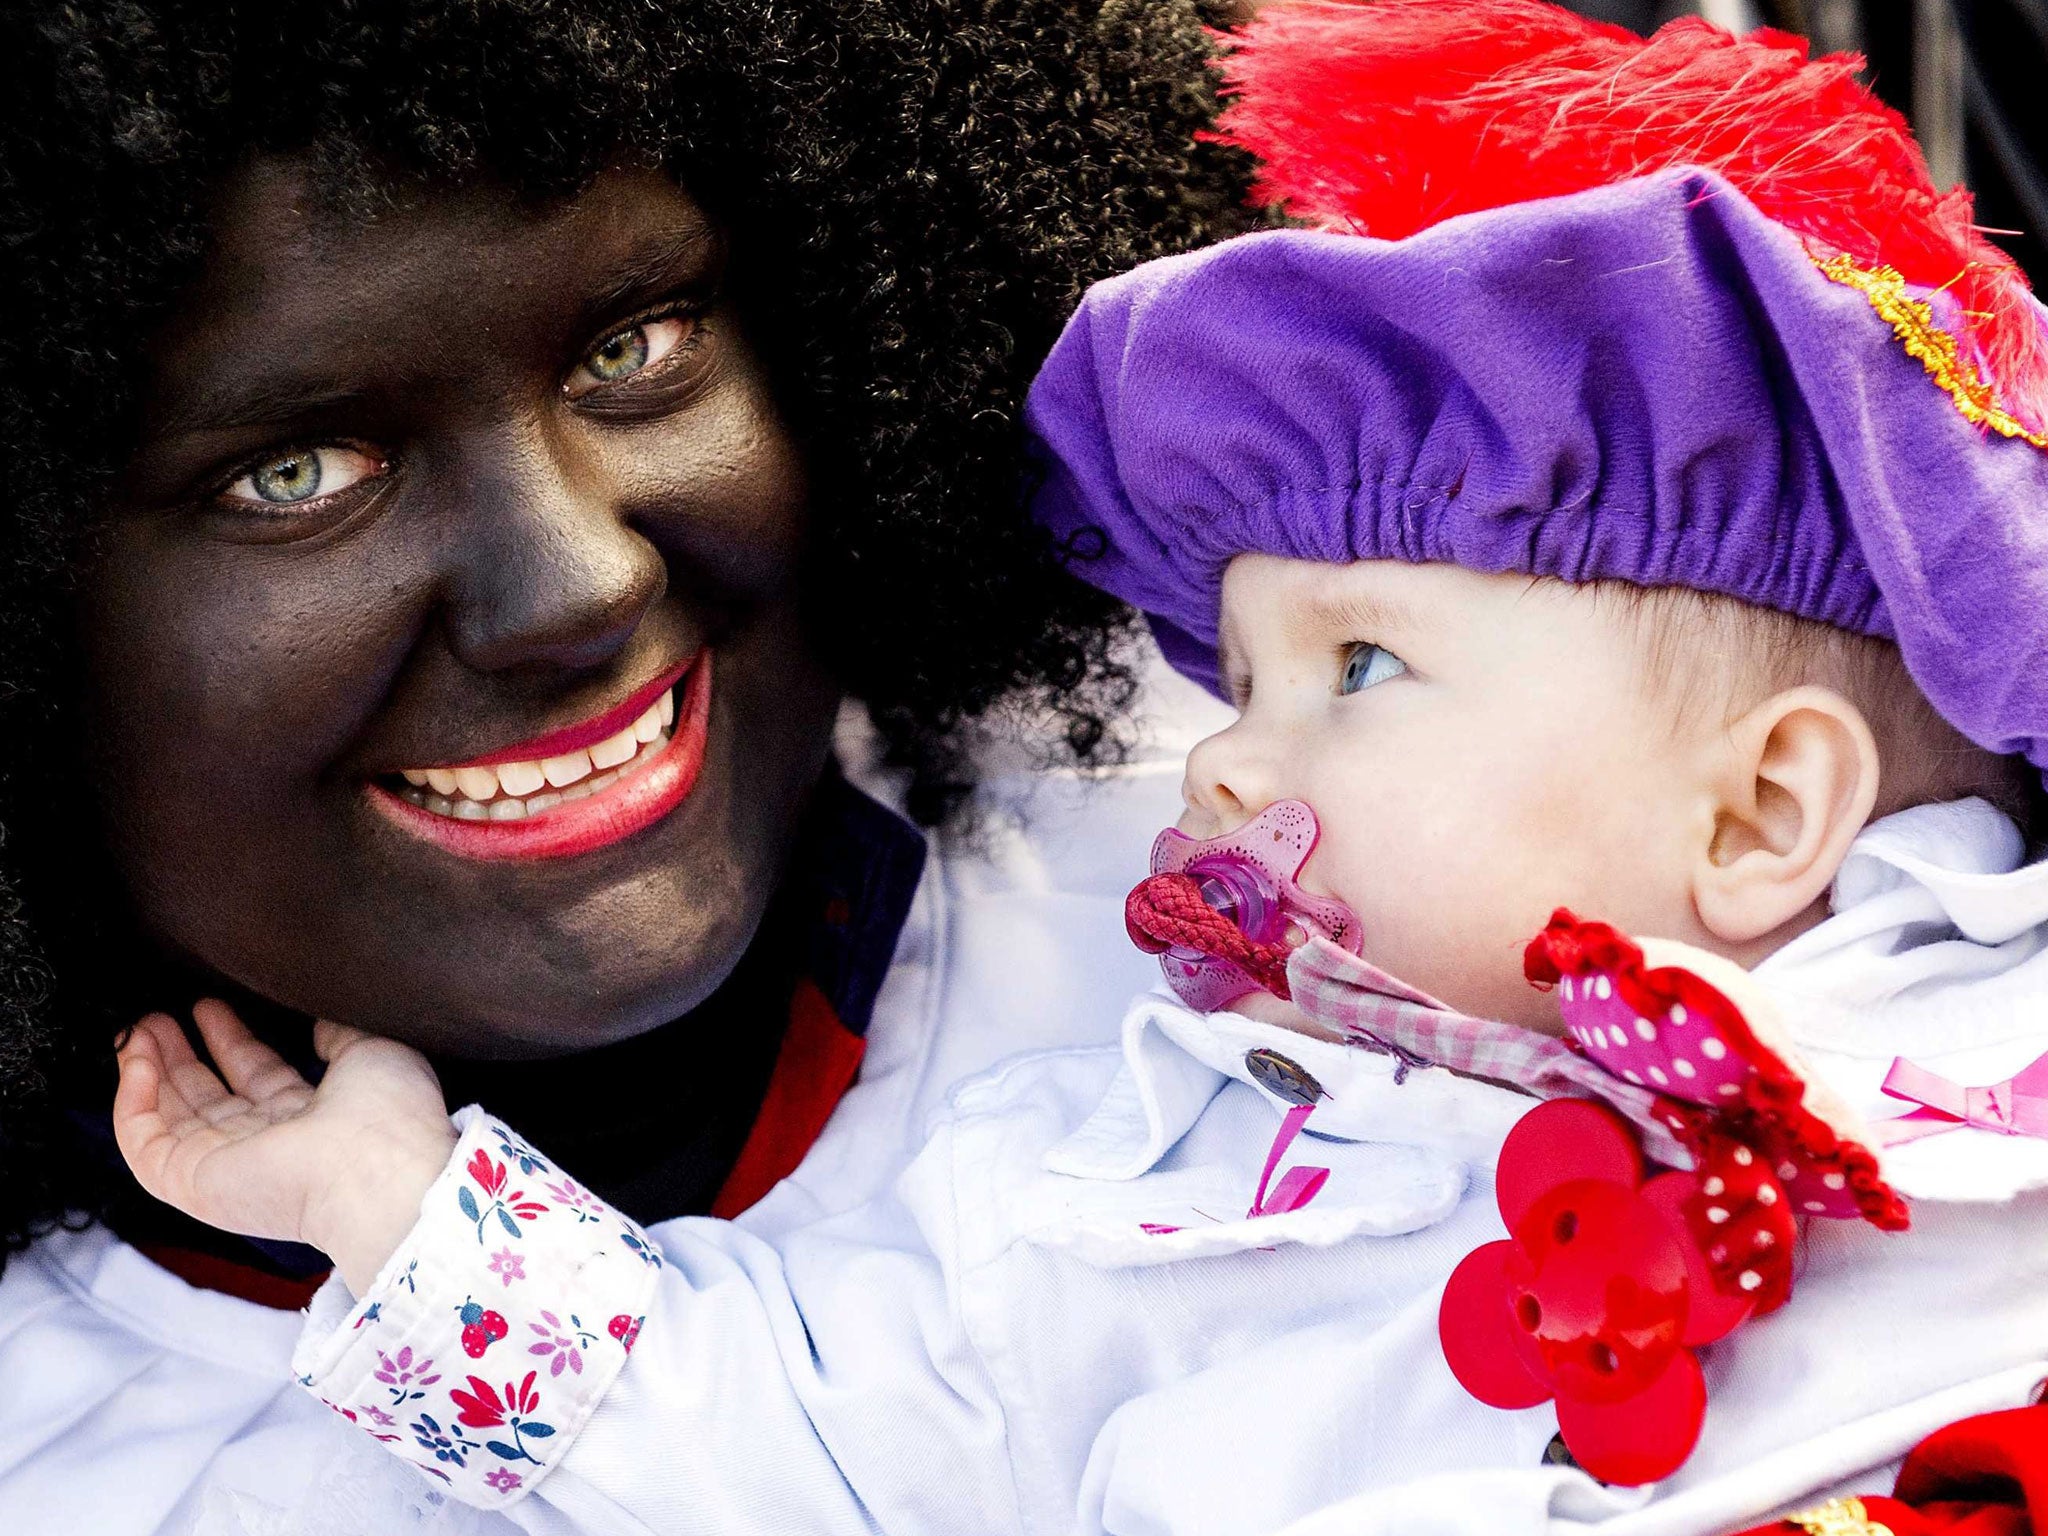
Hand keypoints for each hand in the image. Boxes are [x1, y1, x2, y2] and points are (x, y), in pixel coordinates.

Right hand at [114, 999, 457, 1295]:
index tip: (210, 1005)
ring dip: (148, 1071)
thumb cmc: (389, 1115)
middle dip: (181, 1055)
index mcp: (311, 1121)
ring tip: (136, 1028)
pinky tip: (137, 1062)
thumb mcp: (372, 1053)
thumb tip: (320, 1023)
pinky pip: (146, 1146)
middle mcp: (267, 1147)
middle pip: (209, 1098)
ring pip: (171, 1119)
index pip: (259, 1078)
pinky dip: (132, 1105)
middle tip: (157, 1014)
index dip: (231, 1041)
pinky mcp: (195, 1184)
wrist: (378, 1169)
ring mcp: (227, 1169)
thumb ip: (341, 1035)